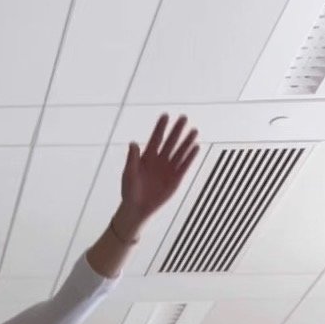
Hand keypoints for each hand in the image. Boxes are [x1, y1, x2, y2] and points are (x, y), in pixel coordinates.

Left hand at [116, 114, 199, 235]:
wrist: (138, 208)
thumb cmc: (130, 190)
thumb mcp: (129, 174)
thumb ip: (132, 159)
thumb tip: (133, 143)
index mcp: (147, 157)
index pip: (155, 138)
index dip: (160, 127)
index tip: (165, 115)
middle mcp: (159, 160)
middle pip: (170, 142)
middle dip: (176, 130)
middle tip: (183, 117)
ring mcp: (168, 168)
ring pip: (179, 152)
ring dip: (186, 142)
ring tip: (194, 130)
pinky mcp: (175, 178)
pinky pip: (184, 165)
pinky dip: (190, 157)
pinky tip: (196, 147)